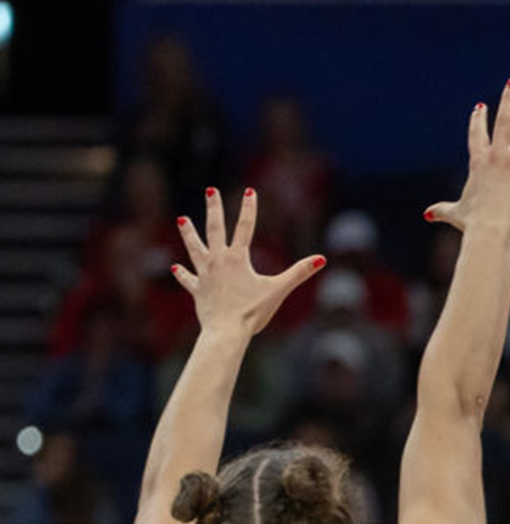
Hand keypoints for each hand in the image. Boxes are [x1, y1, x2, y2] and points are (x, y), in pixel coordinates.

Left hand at [172, 188, 325, 334]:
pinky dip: (182, 273)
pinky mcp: (198, 290)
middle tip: (210, 190)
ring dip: (189, 233)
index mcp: (238, 258)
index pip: (245, 227)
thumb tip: (321, 259)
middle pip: (215, 229)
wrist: (226, 333)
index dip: (249, 208)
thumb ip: (299, 272)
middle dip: (214, 208)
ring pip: (195, 249)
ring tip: (182, 219)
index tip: (250, 190)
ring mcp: (205, 275)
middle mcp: (219, 261)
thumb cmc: (252, 312)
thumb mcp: (278, 290)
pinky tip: (175, 267)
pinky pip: (188, 279)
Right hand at [424, 79, 509, 234]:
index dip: (478, 120)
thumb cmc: (471, 222)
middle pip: (504, 121)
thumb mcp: (454, 213)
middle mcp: (497, 156)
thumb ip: (441, 210)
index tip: (480, 107)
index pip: (477, 135)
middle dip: (509, 99)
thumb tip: (427, 215)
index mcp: (478, 162)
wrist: (488, 227)